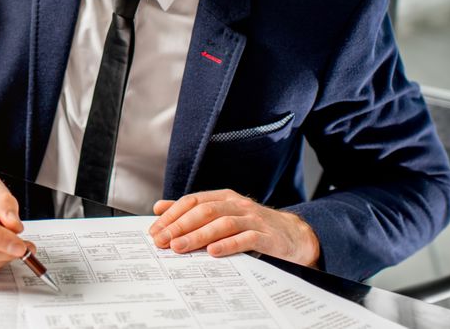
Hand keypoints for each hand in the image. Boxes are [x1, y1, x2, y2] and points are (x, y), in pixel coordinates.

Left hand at [148, 189, 319, 266]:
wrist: (295, 237)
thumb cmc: (254, 227)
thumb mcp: (223, 214)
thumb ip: (193, 211)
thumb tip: (159, 208)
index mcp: (224, 197)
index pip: (192, 201)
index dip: (172, 215)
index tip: (155, 230)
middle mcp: (238, 205)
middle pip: (204, 211)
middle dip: (180, 226)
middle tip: (162, 241)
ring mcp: (253, 219)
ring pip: (222, 223)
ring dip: (198, 236)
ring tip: (180, 247)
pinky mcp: (267, 236)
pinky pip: (246, 238)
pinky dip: (228, 245)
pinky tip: (213, 252)